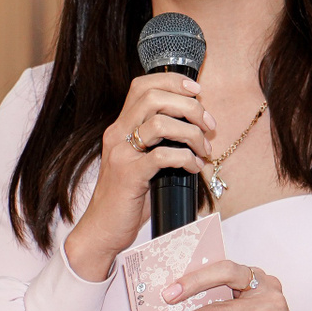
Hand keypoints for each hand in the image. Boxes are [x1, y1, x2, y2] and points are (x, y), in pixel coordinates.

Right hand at [63, 74, 216, 280]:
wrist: (102, 229)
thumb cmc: (129, 197)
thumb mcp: (142, 161)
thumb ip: (160, 142)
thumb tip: (198, 127)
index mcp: (121, 127)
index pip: (143, 86)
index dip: (172, 81)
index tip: (196, 90)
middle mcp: (117, 134)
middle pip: (154, 98)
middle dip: (190, 107)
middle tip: (209, 126)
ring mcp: (121, 154)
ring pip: (160, 123)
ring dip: (192, 133)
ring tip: (204, 150)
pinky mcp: (128, 176)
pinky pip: (162, 156)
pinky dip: (186, 158)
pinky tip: (195, 167)